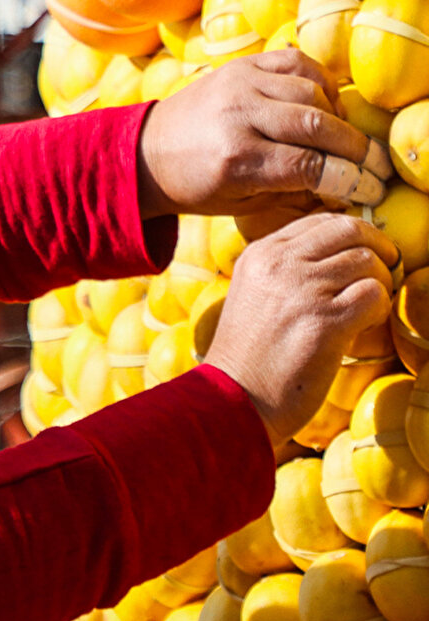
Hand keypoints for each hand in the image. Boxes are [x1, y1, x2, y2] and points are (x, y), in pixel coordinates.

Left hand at [136, 49, 391, 218]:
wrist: (149, 150)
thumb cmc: (197, 185)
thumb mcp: (242, 203)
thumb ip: (294, 192)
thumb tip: (345, 185)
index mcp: (236, 159)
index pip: (309, 165)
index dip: (346, 178)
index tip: (366, 186)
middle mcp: (239, 115)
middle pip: (317, 125)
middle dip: (351, 148)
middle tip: (367, 162)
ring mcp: (240, 83)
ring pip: (312, 92)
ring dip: (337, 116)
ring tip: (341, 136)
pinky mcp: (241, 64)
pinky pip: (296, 62)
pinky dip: (319, 82)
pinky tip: (324, 104)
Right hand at [204, 213, 397, 447]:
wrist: (234, 399)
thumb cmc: (246, 356)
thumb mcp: (253, 294)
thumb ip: (285, 271)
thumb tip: (337, 259)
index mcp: (260, 254)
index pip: (320, 221)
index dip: (352, 234)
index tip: (363, 254)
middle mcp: (280, 263)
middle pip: (349, 230)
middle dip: (378, 248)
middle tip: (386, 271)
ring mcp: (303, 289)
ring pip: (368, 261)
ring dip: (380, 284)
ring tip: (367, 309)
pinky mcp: (325, 321)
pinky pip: (374, 295)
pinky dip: (380, 309)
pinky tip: (364, 326)